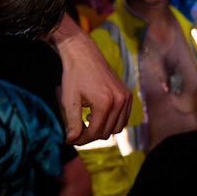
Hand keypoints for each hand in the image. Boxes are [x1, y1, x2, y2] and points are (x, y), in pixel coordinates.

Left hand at [55, 28, 129, 144]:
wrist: (84, 55)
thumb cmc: (74, 75)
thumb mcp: (69, 100)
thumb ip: (72, 122)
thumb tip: (71, 140)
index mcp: (105, 103)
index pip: (95, 133)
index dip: (81, 139)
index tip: (70, 138)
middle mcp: (119, 100)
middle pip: (106, 133)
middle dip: (90, 135)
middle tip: (76, 129)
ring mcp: (126, 97)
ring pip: (117, 128)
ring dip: (102, 129)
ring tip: (87, 120)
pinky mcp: (127, 95)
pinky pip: (123, 118)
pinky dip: (111, 121)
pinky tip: (97, 114)